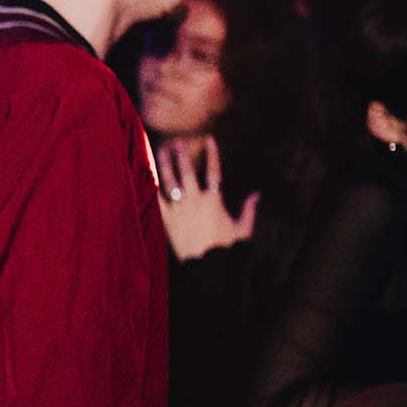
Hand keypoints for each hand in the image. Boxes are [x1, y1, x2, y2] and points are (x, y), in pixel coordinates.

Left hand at [155, 136, 258, 260]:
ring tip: (161, 150)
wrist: (206, 268)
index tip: (209, 139)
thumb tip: (257, 195)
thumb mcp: (242, 229)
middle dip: (181, 153)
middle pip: (186, 171)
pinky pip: (158, 200)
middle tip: (176, 140)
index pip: (213, 171)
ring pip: (169, 181)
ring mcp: (179, 210)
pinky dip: (153, 187)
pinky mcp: (167, 220)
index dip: (212, 153)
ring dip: (164, 164)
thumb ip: (249, 209)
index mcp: (213, 200)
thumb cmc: (226, 249)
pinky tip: (150, 176)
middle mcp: (194, 201)